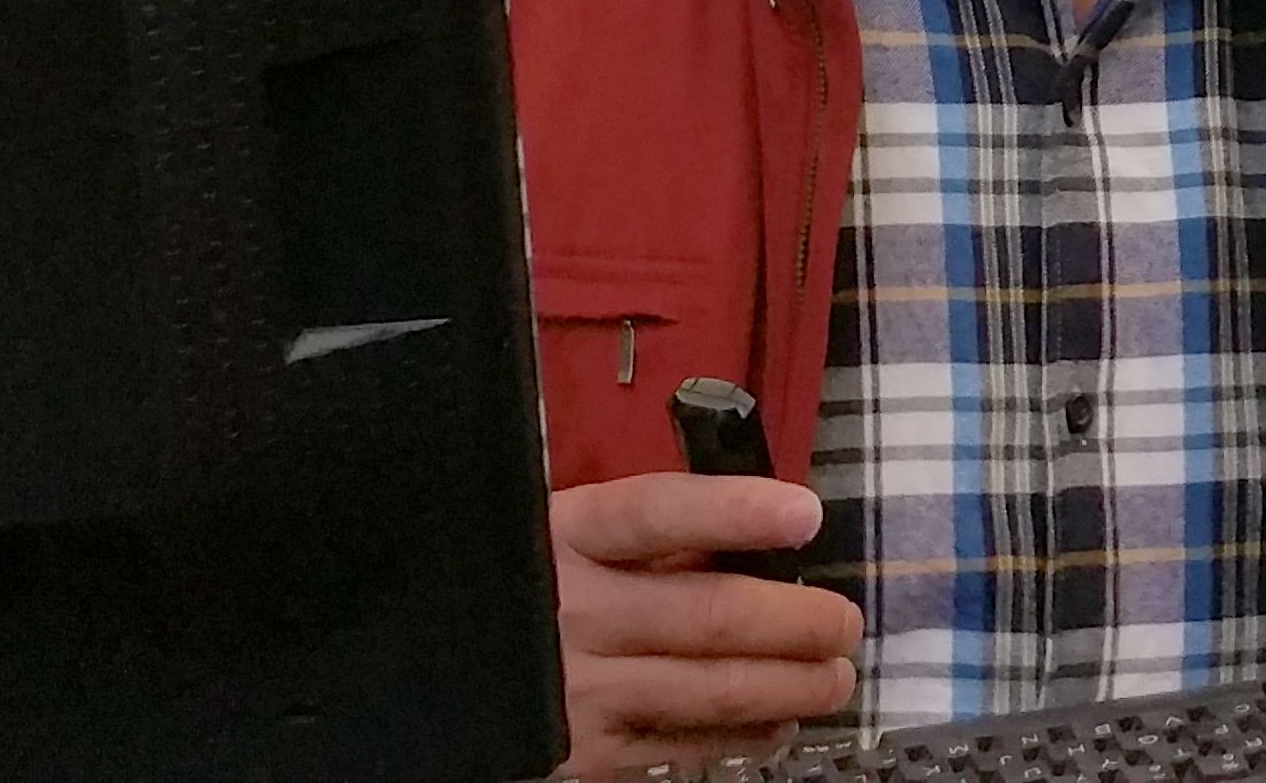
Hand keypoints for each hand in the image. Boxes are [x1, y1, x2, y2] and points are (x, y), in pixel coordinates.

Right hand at [551, 472, 862, 772]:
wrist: (419, 663)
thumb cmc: (521, 581)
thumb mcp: (565, 532)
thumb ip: (648, 536)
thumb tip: (759, 539)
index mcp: (568, 535)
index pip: (658, 513)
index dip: (736, 512)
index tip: (806, 515)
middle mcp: (573, 611)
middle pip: (707, 613)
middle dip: (795, 621)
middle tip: (845, 624)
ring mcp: (576, 688)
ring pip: (709, 688)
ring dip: (789, 685)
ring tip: (835, 677)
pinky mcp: (580, 752)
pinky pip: (680, 744)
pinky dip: (741, 735)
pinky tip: (779, 724)